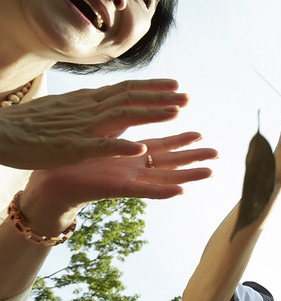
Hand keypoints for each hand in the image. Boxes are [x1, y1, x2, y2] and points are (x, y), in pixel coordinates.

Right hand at [0, 79, 191, 169]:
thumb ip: (89, 105)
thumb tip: (108, 98)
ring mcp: (81, 127)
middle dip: (161, 97)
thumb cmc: (31, 124)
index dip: (152, 87)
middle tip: (188, 97)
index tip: (176, 84)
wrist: (0, 132)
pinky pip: (99, 145)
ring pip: (122, 116)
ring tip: (176, 113)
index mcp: (87, 102)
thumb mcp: (65, 109)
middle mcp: (88, 109)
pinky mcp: (71, 147)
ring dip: (150, 114)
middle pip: (130, 98)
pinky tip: (140, 147)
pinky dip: (120, 144)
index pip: (125, 89)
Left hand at [21, 131, 215, 233]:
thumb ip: (110, 128)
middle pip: (169, 162)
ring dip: (187, 175)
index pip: (159, 146)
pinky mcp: (116, 189)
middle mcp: (132, 168)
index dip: (179, 139)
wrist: (45, 179)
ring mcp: (126, 179)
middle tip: (216, 153)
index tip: (199, 133)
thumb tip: (116, 109)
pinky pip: (142, 190)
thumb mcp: (92, 138)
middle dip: (193, 156)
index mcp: (128, 155)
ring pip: (163, 177)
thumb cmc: (65, 160)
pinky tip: (181, 190)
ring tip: (210, 172)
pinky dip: (161, 191)